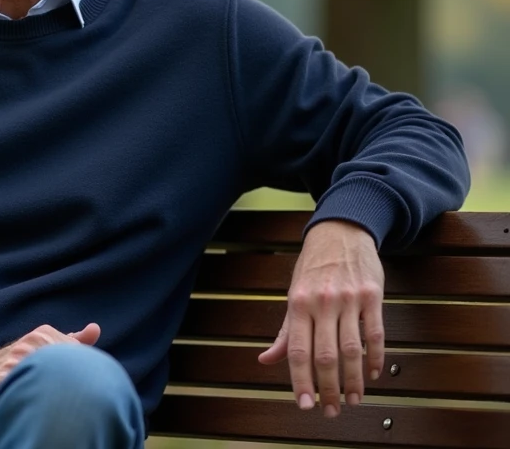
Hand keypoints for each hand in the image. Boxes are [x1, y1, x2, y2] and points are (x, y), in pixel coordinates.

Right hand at [0, 323, 100, 414]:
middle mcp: (30, 344)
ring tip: (51, 399)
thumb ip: (70, 340)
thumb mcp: (40, 345)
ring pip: (51, 378)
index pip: (78, 354)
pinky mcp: (3, 380)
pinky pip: (28, 391)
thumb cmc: (11, 363)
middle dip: (70, 381)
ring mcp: (16, 361)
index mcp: (43, 334)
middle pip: (67, 366)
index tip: (72, 381)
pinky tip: (38, 403)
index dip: (79, 371)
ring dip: (55, 392)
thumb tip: (96, 329)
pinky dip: (37, 399)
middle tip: (64, 393)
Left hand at [258, 220, 384, 416]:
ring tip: (352, 400)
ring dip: (353, 380)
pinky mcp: (372, 296)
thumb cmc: (312, 267)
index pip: (296, 350)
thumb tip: (266, 360)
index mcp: (298, 304)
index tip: (304, 404)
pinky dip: (376, 358)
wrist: (341, 231)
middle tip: (330, 411)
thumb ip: (284, 330)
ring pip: (352, 350)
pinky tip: (373, 375)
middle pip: (326, 356)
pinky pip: (376, 334)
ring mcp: (349, 300)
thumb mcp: (293, 293)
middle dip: (328, 388)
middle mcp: (322, 303)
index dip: (300, 380)